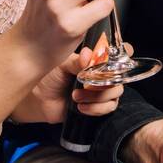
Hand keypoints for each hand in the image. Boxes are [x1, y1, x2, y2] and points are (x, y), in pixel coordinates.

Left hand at [11, 43, 128, 122]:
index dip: (123, 57)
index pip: (118, 55)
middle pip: (119, 77)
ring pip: (115, 94)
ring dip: (97, 97)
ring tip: (76, 96)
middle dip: (104, 83)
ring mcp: (101, 91)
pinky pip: (108, 108)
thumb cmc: (49, 78)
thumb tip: (89, 54)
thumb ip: (76, 61)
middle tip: (86, 84)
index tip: (114, 62)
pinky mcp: (97, 107)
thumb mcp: (61, 65)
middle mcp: (102, 75)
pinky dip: (95, 108)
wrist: (39, 101)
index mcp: (95, 61)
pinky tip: (80, 107)